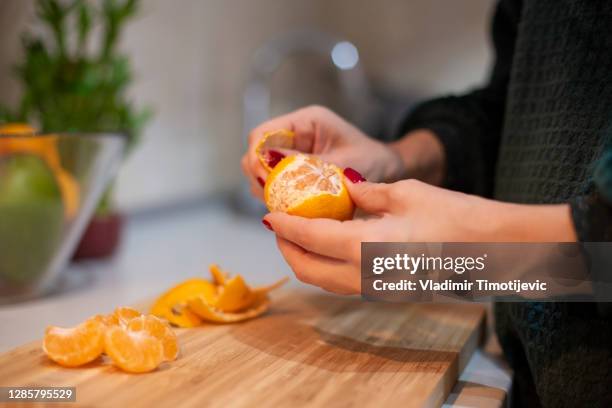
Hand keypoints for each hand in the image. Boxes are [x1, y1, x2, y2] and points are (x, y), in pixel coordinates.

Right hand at [241, 105, 404, 199]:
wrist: (389, 171)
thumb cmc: (374, 160)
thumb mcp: (346, 163)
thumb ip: (311, 165)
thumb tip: (273, 166)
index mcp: (304, 123)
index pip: (261, 135)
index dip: (256, 157)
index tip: (264, 180)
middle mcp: (293, 137)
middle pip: (255, 156)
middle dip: (260, 179)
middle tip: (276, 199)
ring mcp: (291, 157)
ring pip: (261, 175)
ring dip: (269, 192)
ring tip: (288, 207)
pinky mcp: (294, 175)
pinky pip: (275, 188)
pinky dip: (279, 200)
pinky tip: (294, 211)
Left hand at [263, 175, 576, 294]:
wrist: (491, 248)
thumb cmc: (453, 216)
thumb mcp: (405, 193)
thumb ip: (365, 192)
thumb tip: (342, 185)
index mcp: (363, 247)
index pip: (309, 237)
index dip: (285, 225)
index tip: (269, 214)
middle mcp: (363, 276)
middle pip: (308, 269)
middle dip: (287, 248)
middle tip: (280, 226)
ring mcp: (375, 289)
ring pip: (323, 281)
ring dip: (305, 259)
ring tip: (299, 235)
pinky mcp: (386, 292)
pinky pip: (343, 284)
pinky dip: (326, 267)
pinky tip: (330, 247)